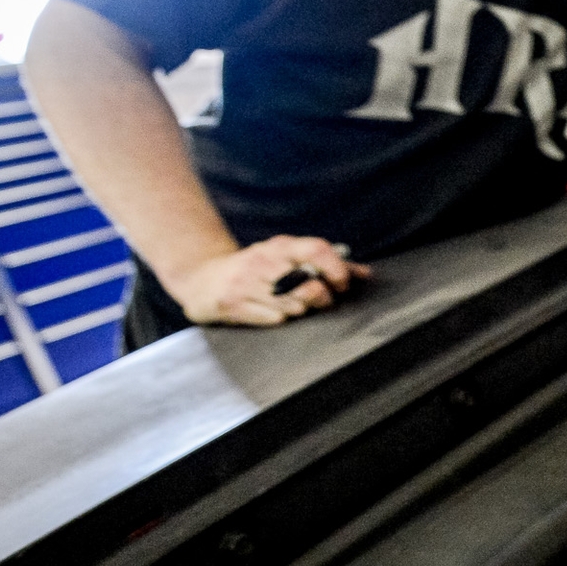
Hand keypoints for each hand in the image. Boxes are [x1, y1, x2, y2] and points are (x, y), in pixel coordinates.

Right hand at [163, 235, 368, 326]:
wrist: (202, 278)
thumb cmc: (256, 270)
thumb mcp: (285, 258)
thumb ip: (325, 264)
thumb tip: (365, 273)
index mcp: (280, 246)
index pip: (316, 249)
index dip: (337, 268)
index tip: (342, 285)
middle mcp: (263, 260)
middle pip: (306, 282)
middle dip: (320, 297)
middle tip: (321, 302)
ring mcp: (246, 282)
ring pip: (291, 304)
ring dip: (300, 310)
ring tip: (294, 306)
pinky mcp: (232, 303)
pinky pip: (271, 318)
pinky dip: (279, 319)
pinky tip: (273, 314)